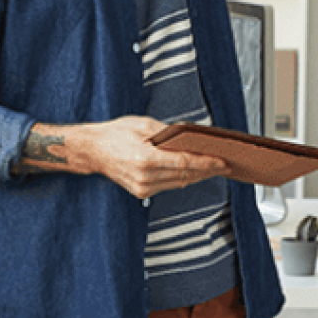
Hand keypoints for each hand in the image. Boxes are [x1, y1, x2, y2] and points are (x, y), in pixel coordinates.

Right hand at [24, 116, 227, 198]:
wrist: (92, 151)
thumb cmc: (115, 134)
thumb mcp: (143, 124)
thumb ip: (169, 133)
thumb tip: (192, 139)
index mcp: (145, 159)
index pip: (184, 164)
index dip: (207, 163)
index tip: (223, 161)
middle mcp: (144, 177)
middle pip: (186, 176)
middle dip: (208, 170)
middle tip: (226, 164)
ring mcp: (143, 188)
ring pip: (180, 183)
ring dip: (198, 176)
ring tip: (215, 168)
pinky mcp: (142, 193)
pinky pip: (170, 186)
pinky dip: (184, 178)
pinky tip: (195, 172)